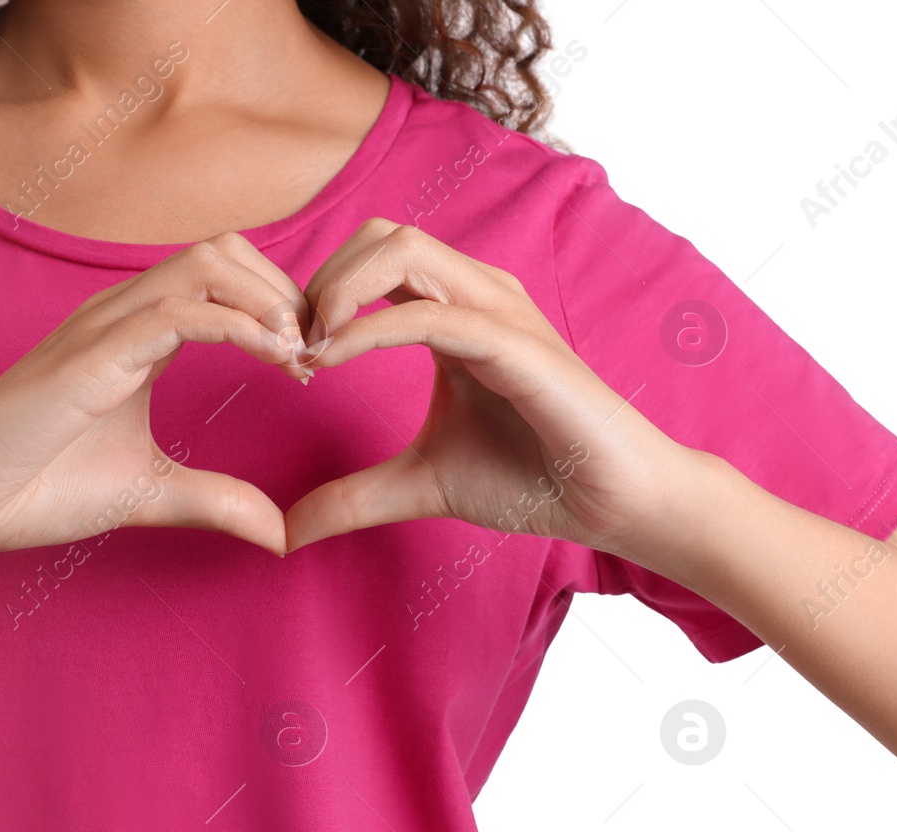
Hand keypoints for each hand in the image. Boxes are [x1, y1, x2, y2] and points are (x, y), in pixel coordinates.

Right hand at [0, 233, 313, 559]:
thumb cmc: (36, 487)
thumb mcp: (151, 495)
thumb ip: (217, 502)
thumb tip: (280, 533)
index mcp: (137, 333)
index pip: (223, 278)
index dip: (278, 308)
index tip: (309, 363)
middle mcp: (122, 314)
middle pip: (226, 250)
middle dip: (285, 290)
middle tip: (314, 353)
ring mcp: (104, 327)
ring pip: (208, 264)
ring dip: (270, 300)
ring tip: (298, 353)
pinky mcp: (91, 356)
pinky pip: (179, 313)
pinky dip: (240, 325)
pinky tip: (274, 357)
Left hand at [285, 220, 695, 556]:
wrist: (610, 502)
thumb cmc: (534, 480)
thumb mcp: (421, 486)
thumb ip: (355, 498)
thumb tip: (286, 533)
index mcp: (453, 313)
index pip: (373, 259)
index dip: (318, 294)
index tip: (288, 358)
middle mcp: (476, 296)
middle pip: (379, 234)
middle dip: (320, 279)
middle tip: (291, 347)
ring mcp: (499, 312)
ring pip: (402, 248)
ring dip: (339, 289)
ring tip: (310, 350)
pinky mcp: (516, 346)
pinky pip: (431, 314)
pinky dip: (371, 330)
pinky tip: (333, 360)